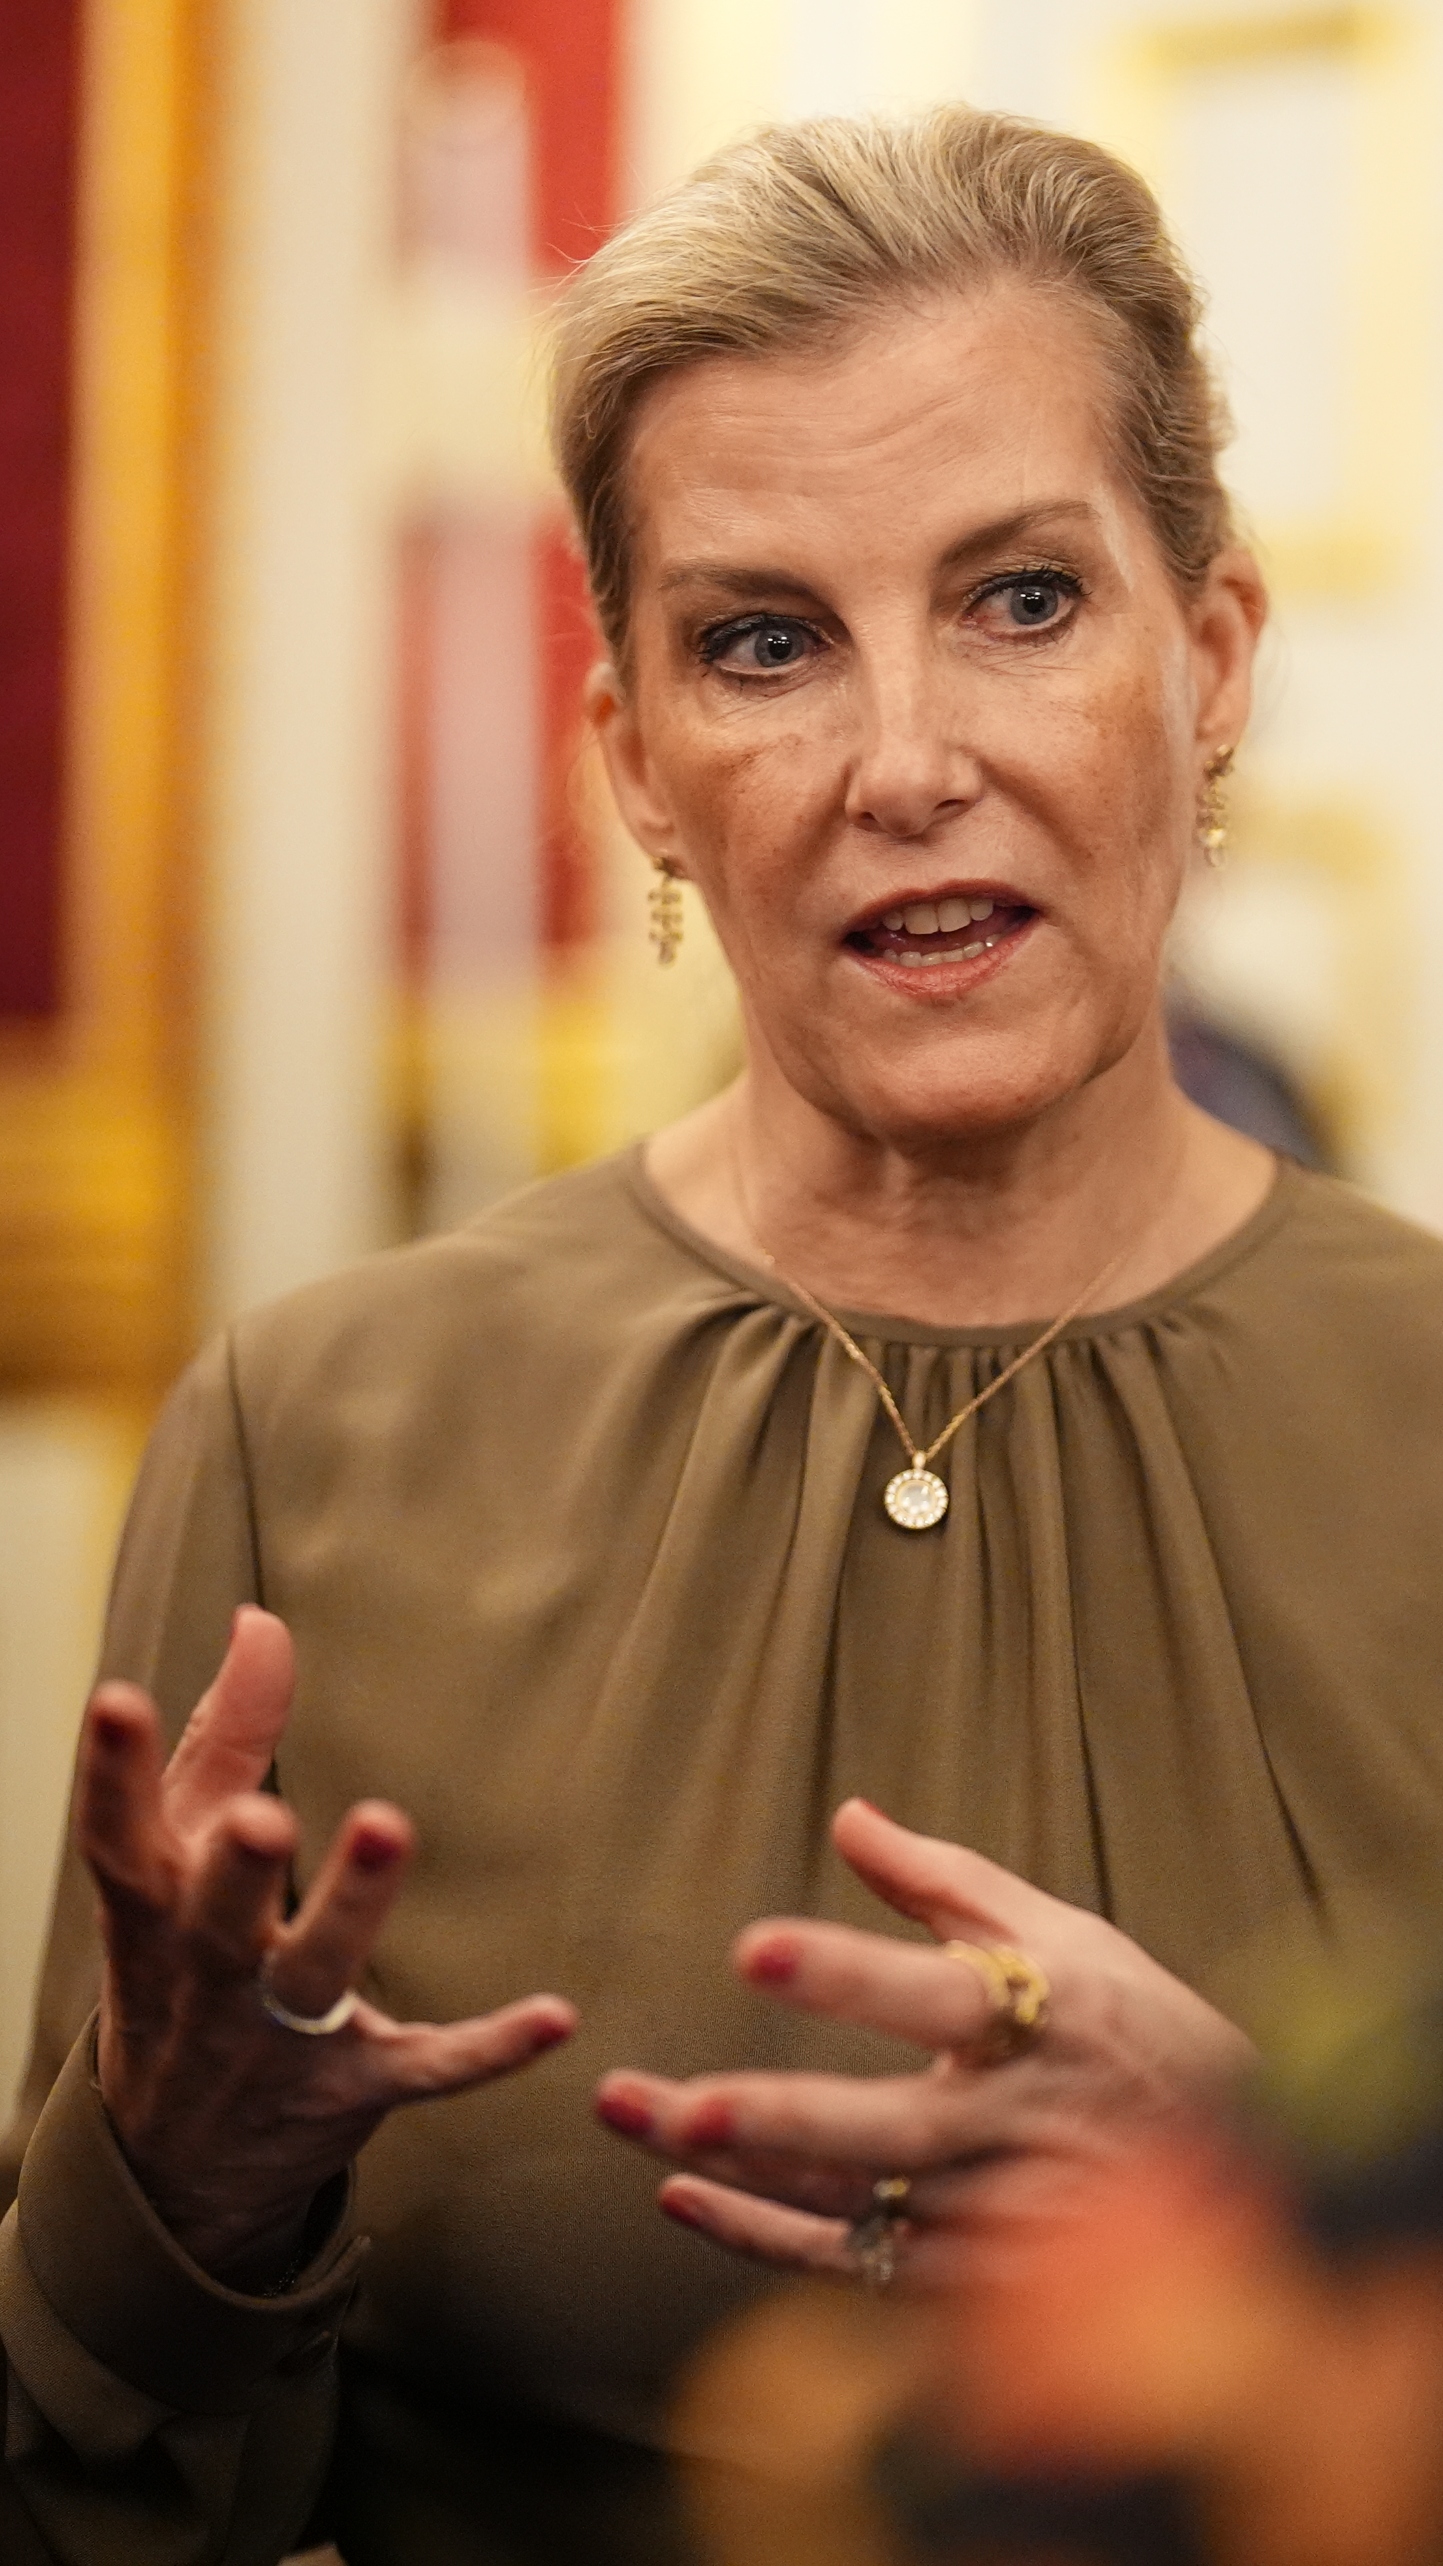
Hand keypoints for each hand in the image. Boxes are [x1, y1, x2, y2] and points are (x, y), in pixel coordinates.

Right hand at [80, 1607, 575, 2290]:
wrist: (178, 2166)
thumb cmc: (182, 1963)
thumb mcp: (178, 1863)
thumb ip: (224, 1738)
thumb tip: (259, 1621)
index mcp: (153, 1911)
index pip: (118, 1839)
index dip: (113, 1772)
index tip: (119, 1698)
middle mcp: (205, 1977)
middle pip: (217, 1921)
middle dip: (234, 1866)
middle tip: (261, 1813)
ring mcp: (275, 2041)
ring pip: (314, 1976)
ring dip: (352, 1906)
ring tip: (385, 1826)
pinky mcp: (352, 2090)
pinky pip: (424, 2069)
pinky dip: (487, 2049)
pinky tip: (552, 2018)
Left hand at [595, 1800, 1250, 2286]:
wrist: (1247, 2176)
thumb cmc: (1135, 2030)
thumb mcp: (1063, 1935)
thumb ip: (945, 1880)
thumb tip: (847, 1814)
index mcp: (1042, 2018)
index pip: (935, 1992)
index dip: (844, 1973)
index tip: (753, 1947)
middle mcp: (1018, 2125)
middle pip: (884, 2128)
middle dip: (778, 2118)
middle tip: (682, 2100)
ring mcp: (998, 2215)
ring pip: (853, 2201)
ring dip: (739, 2170)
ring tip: (637, 2120)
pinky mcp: (976, 2281)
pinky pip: (855, 2267)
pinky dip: (764, 2240)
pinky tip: (679, 2197)